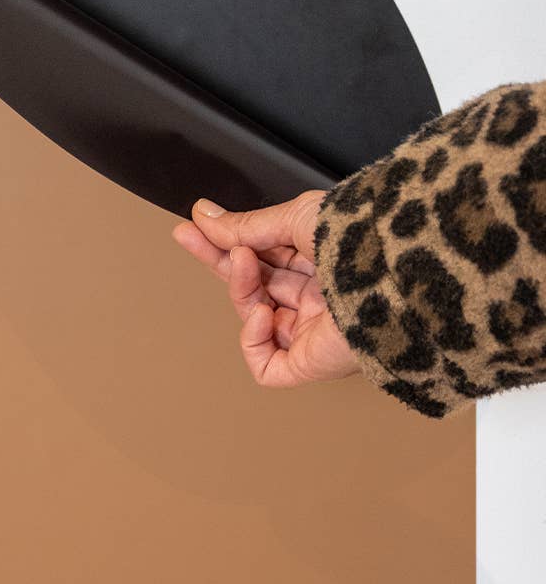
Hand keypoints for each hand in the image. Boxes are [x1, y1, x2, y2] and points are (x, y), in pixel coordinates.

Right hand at [172, 191, 361, 387]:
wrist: (394, 270)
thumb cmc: (359, 238)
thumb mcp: (294, 218)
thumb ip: (246, 226)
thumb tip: (203, 216)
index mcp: (320, 261)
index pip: (261, 256)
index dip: (225, 243)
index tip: (193, 227)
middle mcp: (317, 296)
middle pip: (253, 285)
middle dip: (220, 261)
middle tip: (188, 237)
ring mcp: (314, 330)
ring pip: (255, 316)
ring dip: (240, 287)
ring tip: (244, 262)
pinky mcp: (314, 363)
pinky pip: (268, 367)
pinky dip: (253, 340)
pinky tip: (261, 314)